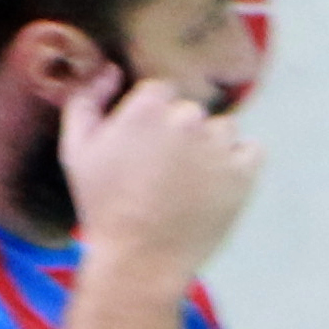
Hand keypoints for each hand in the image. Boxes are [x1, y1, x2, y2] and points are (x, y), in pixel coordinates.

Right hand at [57, 67, 260, 275]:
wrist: (140, 258)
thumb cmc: (102, 205)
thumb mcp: (77, 149)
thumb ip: (87, 100)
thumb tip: (111, 69)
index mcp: (147, 107)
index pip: (162, 92)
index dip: (153, 119)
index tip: (146, 147)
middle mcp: (187, 118)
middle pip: (192, 111)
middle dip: (181, 134)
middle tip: (165, 171)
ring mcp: (220, 145)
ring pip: (223, 130)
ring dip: (211, 148)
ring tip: (190, 182)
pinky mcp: (245, 172)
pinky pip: (251, 151)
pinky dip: (239, 164)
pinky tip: (216, 185)